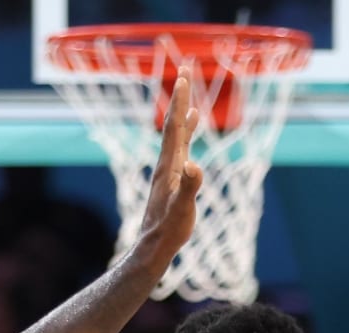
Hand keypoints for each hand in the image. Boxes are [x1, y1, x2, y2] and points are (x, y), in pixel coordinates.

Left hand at [132, 75, 203, 264]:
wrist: (153, 246)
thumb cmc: (169, 229)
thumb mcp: (183, 209)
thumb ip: (189, 187)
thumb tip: (195, 166)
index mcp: (169, 165)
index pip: (174, 127)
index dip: (180, 102)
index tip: (183, 77)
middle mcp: (166, 163)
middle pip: (173, 123)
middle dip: (180, 97)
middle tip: (185, 70)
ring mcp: (168, 170)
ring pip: (176, 135)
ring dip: (183, 113)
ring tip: (188, 96)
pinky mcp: (171, 179)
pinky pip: (180, 149)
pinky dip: (186, 134)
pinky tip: (191, 132)